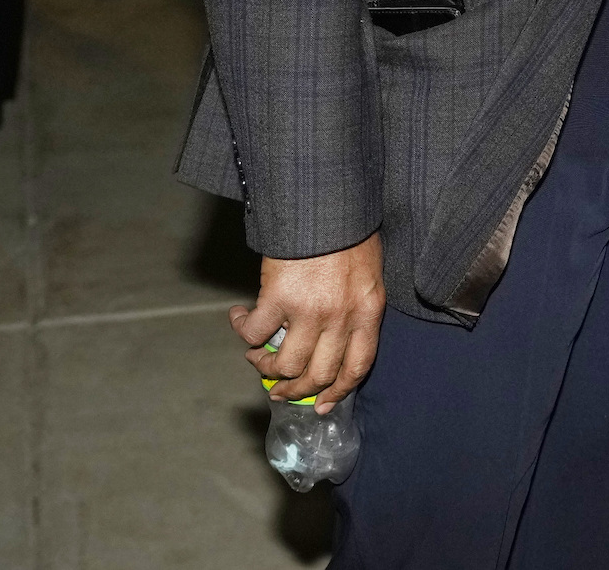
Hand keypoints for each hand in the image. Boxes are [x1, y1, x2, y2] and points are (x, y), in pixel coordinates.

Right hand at [232, 231, 385, 412]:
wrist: (327, 203)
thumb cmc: (349, 232)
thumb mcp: (367, 273)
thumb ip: (356, 306)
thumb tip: (335, 336)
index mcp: (369, 312)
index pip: (357, 367)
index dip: (337, 391)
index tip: (322, 404)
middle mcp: (342, 317)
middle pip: (318, 374)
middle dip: (296, 390)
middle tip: (280, 390)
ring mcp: (310, 311)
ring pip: (285, 364)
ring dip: (265, 366)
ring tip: (256, 355)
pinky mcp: (278, 298)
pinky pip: (255, 333)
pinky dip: (243, 332)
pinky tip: (240, 318)